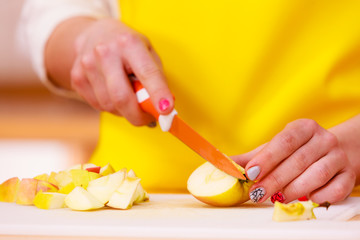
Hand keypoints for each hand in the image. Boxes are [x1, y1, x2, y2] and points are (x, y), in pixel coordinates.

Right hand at [70, 18, 172, 125]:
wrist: (95, 34)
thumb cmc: (128, 47)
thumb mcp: (148, 52)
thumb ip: (156, 78)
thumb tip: (163, 108)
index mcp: (129, 43)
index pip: (147, 73)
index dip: (158, 94)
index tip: (166, 111)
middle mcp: (105, 52)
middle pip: (121, 97)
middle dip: (138, 116)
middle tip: (148, 119)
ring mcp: (88, 65)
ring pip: (109, 106)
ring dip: (124, 111)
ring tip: (131, 100)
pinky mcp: (77, 77)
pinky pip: (98, 106)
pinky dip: (111, 107)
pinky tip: (114, 94)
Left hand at [232, 119, 355, 203]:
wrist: (336, 152)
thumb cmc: (298, 151)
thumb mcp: (276, 148)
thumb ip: (251, 157)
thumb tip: (223, 164)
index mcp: (304, 128)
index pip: (284, 141)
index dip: (267, 158)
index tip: (251, 172)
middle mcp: (323, 139)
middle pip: (298, 161)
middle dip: (274, 180)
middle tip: (257, 194)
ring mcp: (339, 156)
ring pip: (316, 175)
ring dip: (294, 190)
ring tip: (277, 198)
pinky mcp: (349, 175)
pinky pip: (335, 189)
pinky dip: (319, 196)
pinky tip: (306, 198)